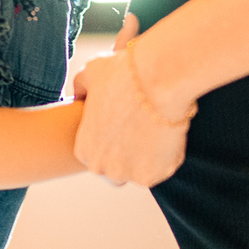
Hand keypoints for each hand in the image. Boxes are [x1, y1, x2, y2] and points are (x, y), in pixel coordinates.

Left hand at [73, 43, 190, 187]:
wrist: (158, 79)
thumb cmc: (124, 73)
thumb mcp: (92, 72)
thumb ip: (81, 86)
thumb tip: (78, 95)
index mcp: (83, 149)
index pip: (97, 155)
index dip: (114, 141)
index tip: (127, 126)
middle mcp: (101, 166)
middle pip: (116, 168)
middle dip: (128, 155)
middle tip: (143, 129)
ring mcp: (126, 174)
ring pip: (139, 172)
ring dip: (148, 158)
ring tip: (158, 131)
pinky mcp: (152, 177)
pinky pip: (162, 169)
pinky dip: (169, 156)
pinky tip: (171, 134)